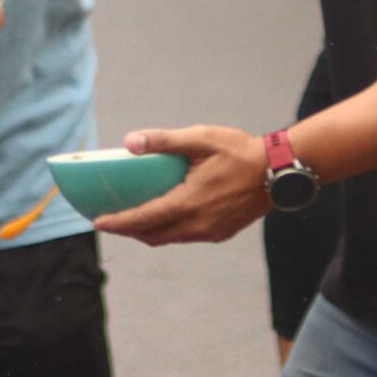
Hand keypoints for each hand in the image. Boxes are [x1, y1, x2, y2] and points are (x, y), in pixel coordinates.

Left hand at [93, 125, 268, 245]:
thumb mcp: (200, 139)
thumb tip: (130, 143)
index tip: (98, 222)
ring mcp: (211, 232)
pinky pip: (186, 236)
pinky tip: (164, 215)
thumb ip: (164, 141)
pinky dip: (169, 230)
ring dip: (149, 231)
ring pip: (170, 238)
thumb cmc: (239, 152)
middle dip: (129, 229)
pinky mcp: (221, 233)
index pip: (144, 219)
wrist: (279, 172)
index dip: (119, 222)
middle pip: (153, 234)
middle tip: (110, 219)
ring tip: (132, 218)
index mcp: (188, 203)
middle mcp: (198, 224)